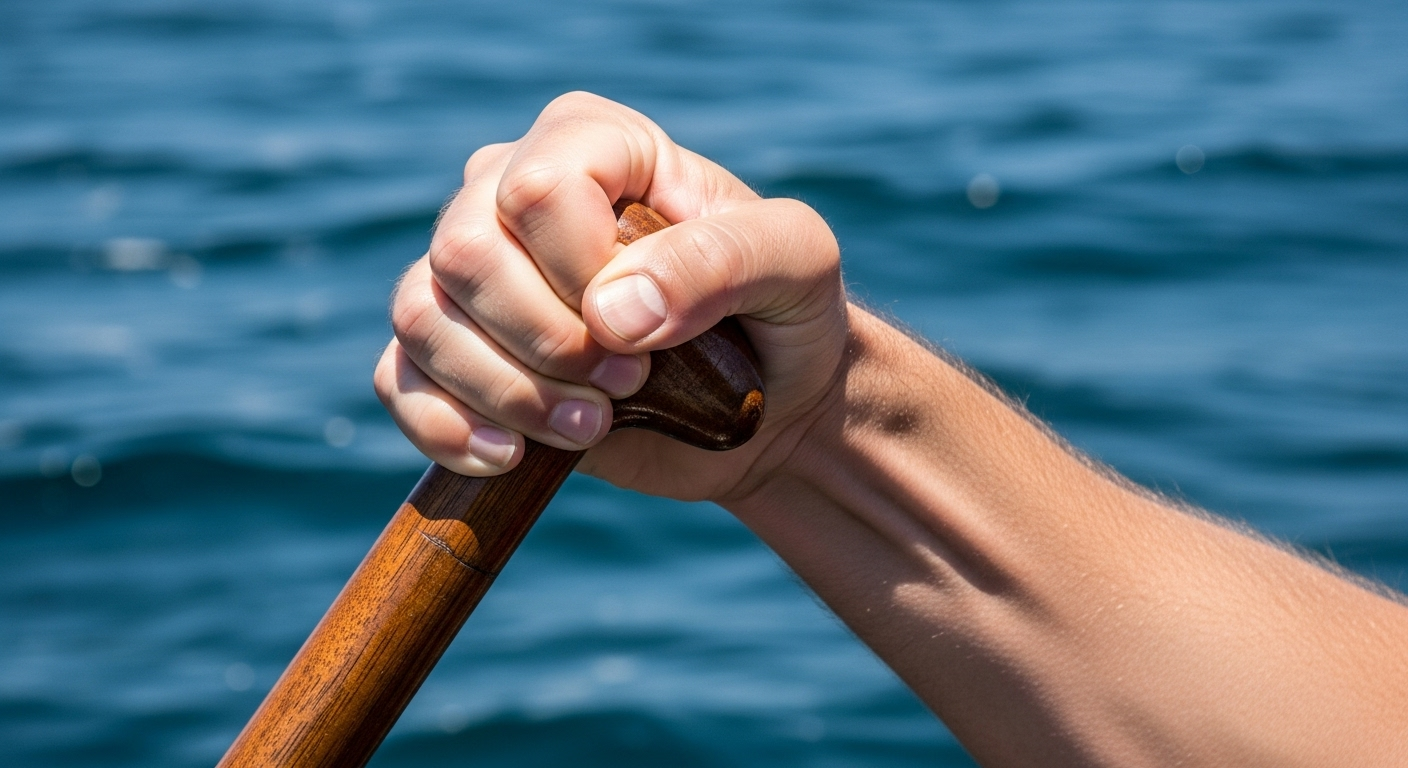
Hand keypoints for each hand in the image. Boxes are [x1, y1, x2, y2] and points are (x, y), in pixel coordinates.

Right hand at [375, 92, 846, 502]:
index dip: (581, 274)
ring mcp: (476, 277)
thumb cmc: (784, 313)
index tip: (651, 333)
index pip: (537, 188)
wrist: (766, 407)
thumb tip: (609, 313)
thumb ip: (719, 260)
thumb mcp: (796, 262)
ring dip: (506, 392)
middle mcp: (512, 194)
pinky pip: (397, 378)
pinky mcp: (458, 355)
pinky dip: (444, 427)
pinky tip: (511, 456)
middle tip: (627, 386)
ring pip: (421, 316)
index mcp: (595, 144)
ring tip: (590, 428)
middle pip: (463, 252)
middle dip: (546, 342)